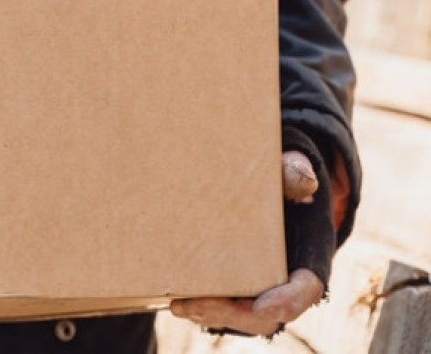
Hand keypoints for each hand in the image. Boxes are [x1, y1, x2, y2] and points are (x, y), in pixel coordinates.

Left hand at [169, 137, 333, 336]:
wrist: (271, 188)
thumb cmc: (282, 180)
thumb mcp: (291, 171)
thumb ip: (295, 172)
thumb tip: (302, 180)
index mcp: (309, 256)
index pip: (307, 288)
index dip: (288, 301)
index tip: (265, 309)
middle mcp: (287, 281)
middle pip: (266, 313)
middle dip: (233, 314)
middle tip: (197, 304)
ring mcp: (263, 287)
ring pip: (242, 315)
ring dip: (212, 314)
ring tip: (179, 305)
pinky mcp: (239, 286)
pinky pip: (225, 306)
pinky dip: (202, 306)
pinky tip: (176, 301)